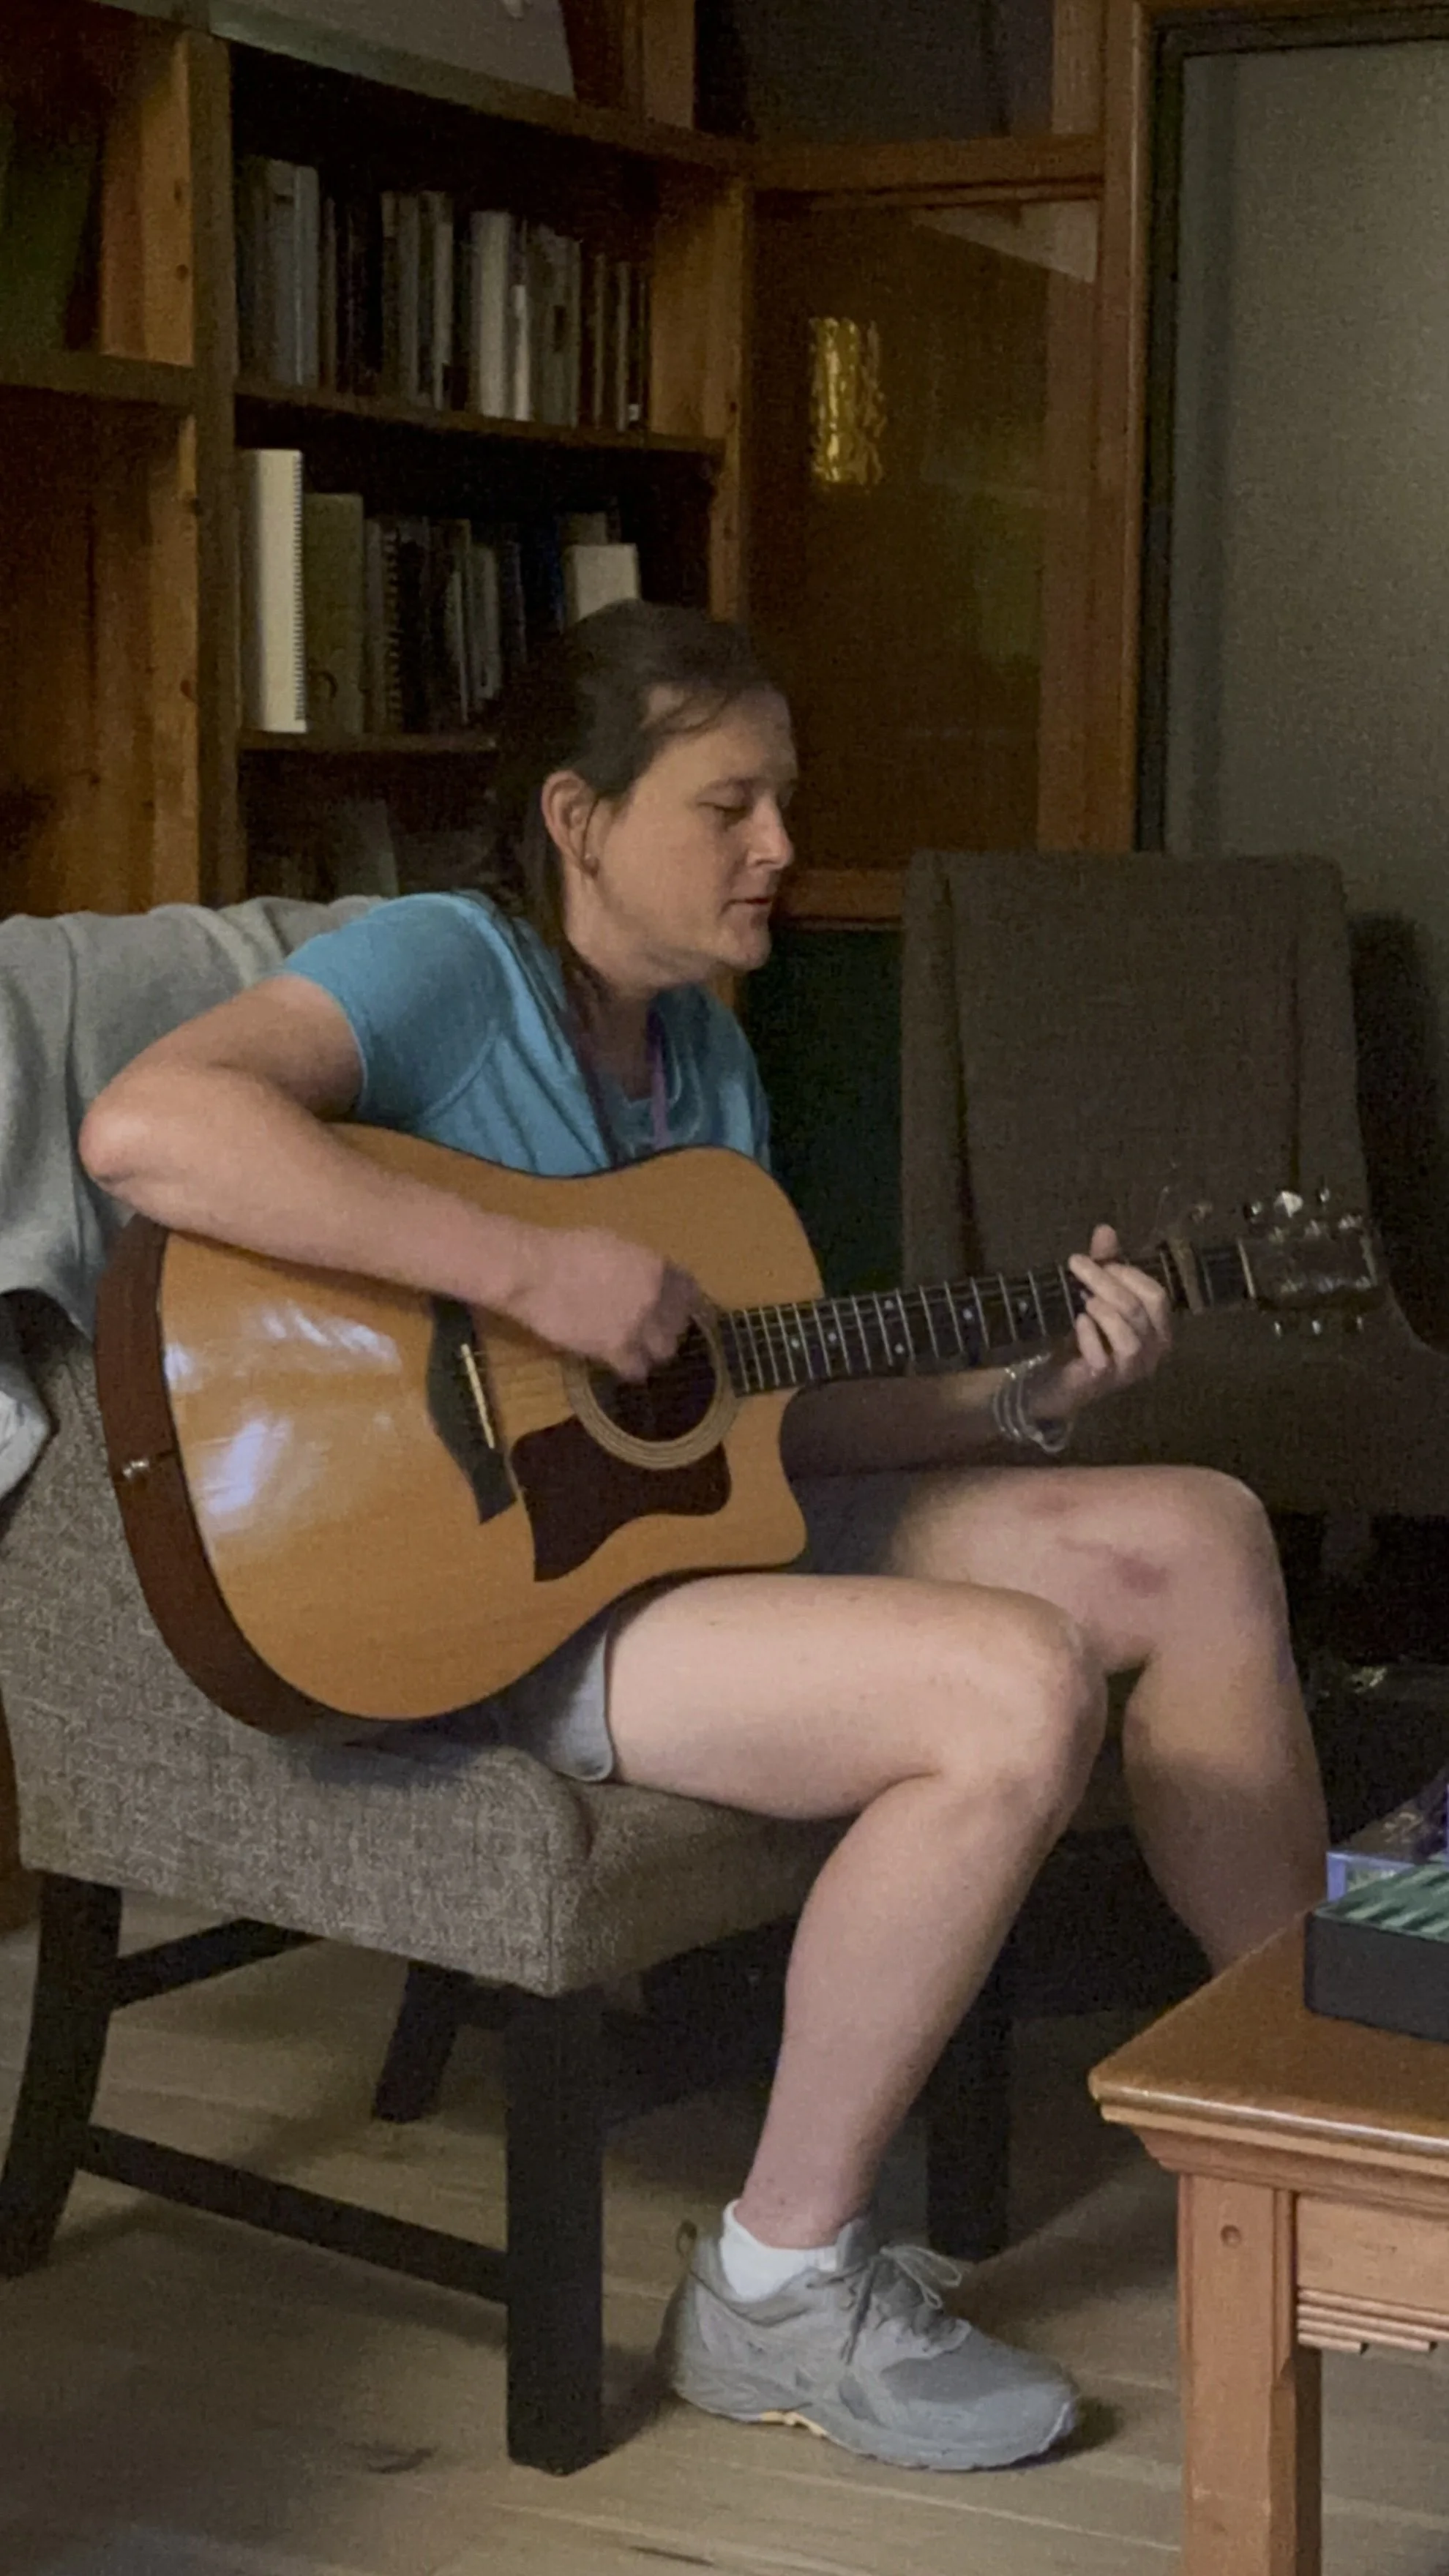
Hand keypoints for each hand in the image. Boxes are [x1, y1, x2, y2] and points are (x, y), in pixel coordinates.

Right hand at [497, 1225, 700, 1381]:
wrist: (535, 1272)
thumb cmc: (566, 1249)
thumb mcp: (614, 1246)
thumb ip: (638, 1265)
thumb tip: (647, 1278)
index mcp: (656, 1267)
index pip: (689, 1292)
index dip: (682, 1303)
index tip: (673, 1309)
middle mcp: (655, 1298)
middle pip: (679, 1325)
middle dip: (667, 1328)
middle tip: (651, 1331)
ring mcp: (637, 1326)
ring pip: (664, 1351)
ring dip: (652, 1351)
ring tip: (637, 1349)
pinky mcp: (615, 1350)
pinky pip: (637, 1370)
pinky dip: (630, 1368)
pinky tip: (620, 1363)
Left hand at [1028, 1224, 1172, 1422]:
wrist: (1059, 1380)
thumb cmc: (1086, 1337)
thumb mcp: (1096, 1296)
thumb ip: (1105, 1265)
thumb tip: (1105, 1229)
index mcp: (1159, 1329)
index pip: (1157, 1295)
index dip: (1129, 1274)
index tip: (1100, 1261)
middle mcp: (1153, 1352)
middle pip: (1138, 1309)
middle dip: (1107, 1282)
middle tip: (1078, 1265)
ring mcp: (1130, 1370)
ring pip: (1128, 1336)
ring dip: (1104, 1310)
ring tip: (1083, 1300)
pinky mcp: (1104, 1382)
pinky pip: (1103, 1358)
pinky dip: (1090, 1336)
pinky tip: (1079, 1323)